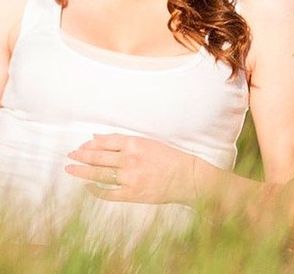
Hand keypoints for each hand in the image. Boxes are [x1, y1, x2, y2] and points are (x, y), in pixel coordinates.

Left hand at [65, 134, 195, 203]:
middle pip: (99, 157)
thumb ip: (123, 141)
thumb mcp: (147, 143)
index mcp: (135, 143)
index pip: (106, 142)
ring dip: (83, 171)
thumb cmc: (168, 158)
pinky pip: (108, 193)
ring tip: (70, 169)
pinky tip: (88, 187)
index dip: (91, 144)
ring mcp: (130, 177)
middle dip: (82, 156)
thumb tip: (97, 138)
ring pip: (100, 174)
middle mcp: (130, 159)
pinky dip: (96, 190)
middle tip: (70, 156)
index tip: (81, 146)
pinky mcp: (132, 194)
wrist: (185, 177)